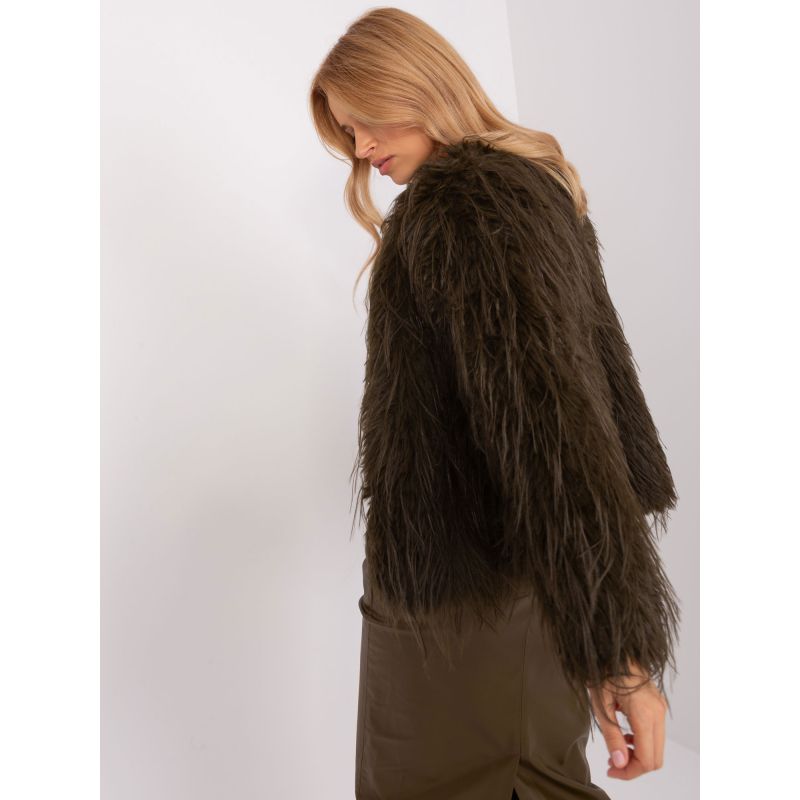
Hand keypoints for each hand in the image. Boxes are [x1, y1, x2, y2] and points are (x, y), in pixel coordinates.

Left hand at [588, 662, 667, 779]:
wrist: (613, 647)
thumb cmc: (603, 671)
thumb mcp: (601, 706)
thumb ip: (612, 737)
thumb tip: (621, 765)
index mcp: (645, 715)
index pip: (647, 760)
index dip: (630, 772)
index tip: (611, 769)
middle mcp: (658, 713)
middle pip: (656, 758)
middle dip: (634, 766)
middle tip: (612, 762)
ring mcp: (660, 708)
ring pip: (657, 747)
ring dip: (638, 754)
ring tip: (615, 749)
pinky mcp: (657, 704)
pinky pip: (655, 733)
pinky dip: (642, 741)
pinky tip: (623, 734)